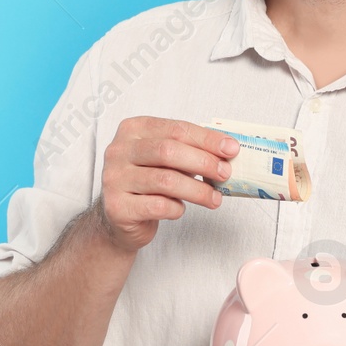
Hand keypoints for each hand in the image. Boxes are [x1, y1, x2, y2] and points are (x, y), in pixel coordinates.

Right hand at [92, 117, 239, 253]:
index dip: (206, 139)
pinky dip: (176, 208)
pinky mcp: (117, 207)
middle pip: (168, 151)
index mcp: (133, 129)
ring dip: (197, 190)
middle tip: (225, 173)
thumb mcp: (166, 160)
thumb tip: (227, 151)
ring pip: (165, 180)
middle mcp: (118, 150)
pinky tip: (180, 208)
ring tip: (214, 198)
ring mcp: (114, 178)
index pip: (175, 128)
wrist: (119, 217)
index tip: (231, 149)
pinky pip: (157, 206)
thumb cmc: (148, 183)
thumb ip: (190, 151)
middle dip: (203, 162)